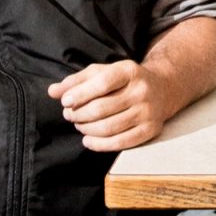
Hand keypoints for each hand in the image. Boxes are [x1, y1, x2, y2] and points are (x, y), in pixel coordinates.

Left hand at [47, 60, 176, 151]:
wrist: (162, 88)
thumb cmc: (124, 80)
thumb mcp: (102, 72)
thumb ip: (77, 81)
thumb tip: (52, 92)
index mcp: (129, 70)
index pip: (102, 83)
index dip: (80, 94)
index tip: (65, 102)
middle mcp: (141, 91)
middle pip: (101, 108)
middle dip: (79, 114)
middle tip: (69, 115)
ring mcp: (148, 112)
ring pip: (109, 127)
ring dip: (86, 129)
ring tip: (79, 125)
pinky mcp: (151, 130)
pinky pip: (121, 143)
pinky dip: (99, 145)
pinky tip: (88, 140)